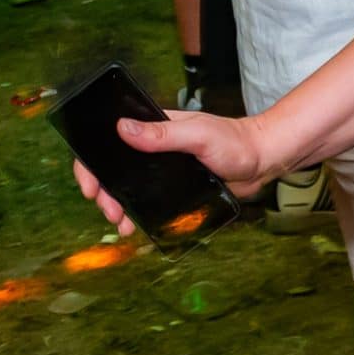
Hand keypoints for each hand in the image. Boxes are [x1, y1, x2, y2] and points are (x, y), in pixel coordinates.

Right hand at [71, 108, 271, 236]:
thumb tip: (122, 128)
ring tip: (122, 223)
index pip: (110, 141)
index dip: (93, 163)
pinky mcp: (174, 188)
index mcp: (153, 128)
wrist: (262, 161)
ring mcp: (162, 170)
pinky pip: (150, 201)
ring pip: (129, 188)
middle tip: (110, 211)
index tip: (91, 186)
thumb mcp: (197, 135)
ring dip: (119, 205)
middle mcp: (153, 148)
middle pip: (114, 169)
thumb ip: (162, 134)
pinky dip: (139, 214)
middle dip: (104, 192)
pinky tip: (137, 226)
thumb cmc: (234, 141)